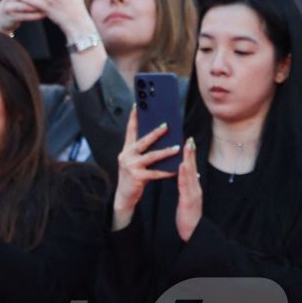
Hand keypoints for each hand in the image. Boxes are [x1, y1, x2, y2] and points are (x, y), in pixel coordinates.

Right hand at [112, 110, 179, 229]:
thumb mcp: (134, 161)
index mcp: (126, 150)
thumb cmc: (133, 176)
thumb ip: (142, 151)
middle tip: (166, 125)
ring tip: (177, 148)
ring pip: (151, 156)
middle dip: (154, 133)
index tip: (138, 106)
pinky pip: (156, 173)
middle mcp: (126, 155)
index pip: (130, 131)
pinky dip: (167, 171)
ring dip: (165, 151)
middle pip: (142, 141)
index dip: (133, 118)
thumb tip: (158, 139)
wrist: (124, 196)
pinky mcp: (137, 177)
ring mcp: (130, 166)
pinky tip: (176, 169)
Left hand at [175, 139, 201, 241]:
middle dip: (190, 152)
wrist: (193, 232)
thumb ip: (187, 186)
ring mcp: (193, 194)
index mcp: (193, 186)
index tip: (187, 140)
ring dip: (189, 159)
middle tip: (188, 137)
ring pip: (191, 174)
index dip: (189, 154)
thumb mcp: (187, 197)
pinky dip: (184, 174)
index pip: (191, 167)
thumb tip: (184, 173)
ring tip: (186, 146)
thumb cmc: (188, 214)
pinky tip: (182, 166)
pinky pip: (185, 186)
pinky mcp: (189, 201)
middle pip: (193, 167)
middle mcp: (195, 188)